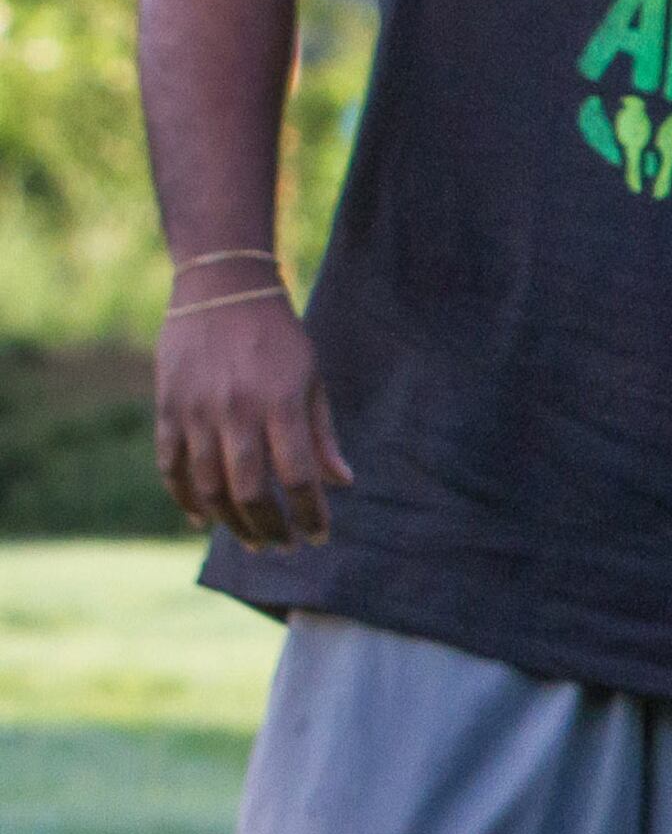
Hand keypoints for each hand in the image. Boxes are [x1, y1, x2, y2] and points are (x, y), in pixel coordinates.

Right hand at [154, 296, 348, 548]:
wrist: (221, 287)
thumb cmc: (278, 336)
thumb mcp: (312, 378)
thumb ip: (321, 434)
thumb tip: (342, 483)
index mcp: (280, 403)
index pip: (298, 476)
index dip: (310, 514)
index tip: (319, 537)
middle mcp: (236, 411)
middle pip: (249, 491)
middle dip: (270, 528)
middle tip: (285, 546)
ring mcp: (196, 410)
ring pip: (208, 486)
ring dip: (230, 523)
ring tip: (252, 541)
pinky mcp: (167, 407)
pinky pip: (170, 465)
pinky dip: (184, 498)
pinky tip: (201, 520)